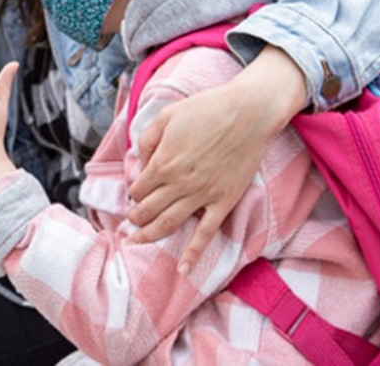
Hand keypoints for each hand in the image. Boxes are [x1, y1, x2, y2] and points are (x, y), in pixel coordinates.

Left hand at [126, 45, 307, 273]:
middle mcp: (179, 183)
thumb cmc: (205, 110)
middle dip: (136, 217)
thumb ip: (147, 139)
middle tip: (131, 220)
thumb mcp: (166, 116)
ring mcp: (202, 195)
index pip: (138, 189)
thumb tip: (139, 163)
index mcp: (163, 162)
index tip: (135, 192)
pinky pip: (206, 233)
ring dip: (150, 235)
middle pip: (148, 210)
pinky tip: (184, 269)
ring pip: (169, 224)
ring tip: (137, 241)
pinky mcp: (223, 202)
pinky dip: (193, 253)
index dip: (133, 193)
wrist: (247, 113)